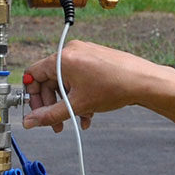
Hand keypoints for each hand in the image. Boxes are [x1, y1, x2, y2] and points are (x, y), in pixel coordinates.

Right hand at [22, 40, 172, 132]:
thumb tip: (31, 121)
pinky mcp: (94, 57)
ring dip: (68, 103)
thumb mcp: (77, 105)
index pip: (33, 75)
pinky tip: (88, 111)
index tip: (38, 111)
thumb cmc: (115, 87)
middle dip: (52, 104)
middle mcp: (71, 52)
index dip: (33, 97)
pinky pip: (78, 77)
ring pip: (65, 82)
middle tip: (57, 123)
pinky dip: (79, 94)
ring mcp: (84, 53)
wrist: (143, 81)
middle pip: (49, 80)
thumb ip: (49, 115)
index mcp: (62, 59)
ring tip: (79, 118)